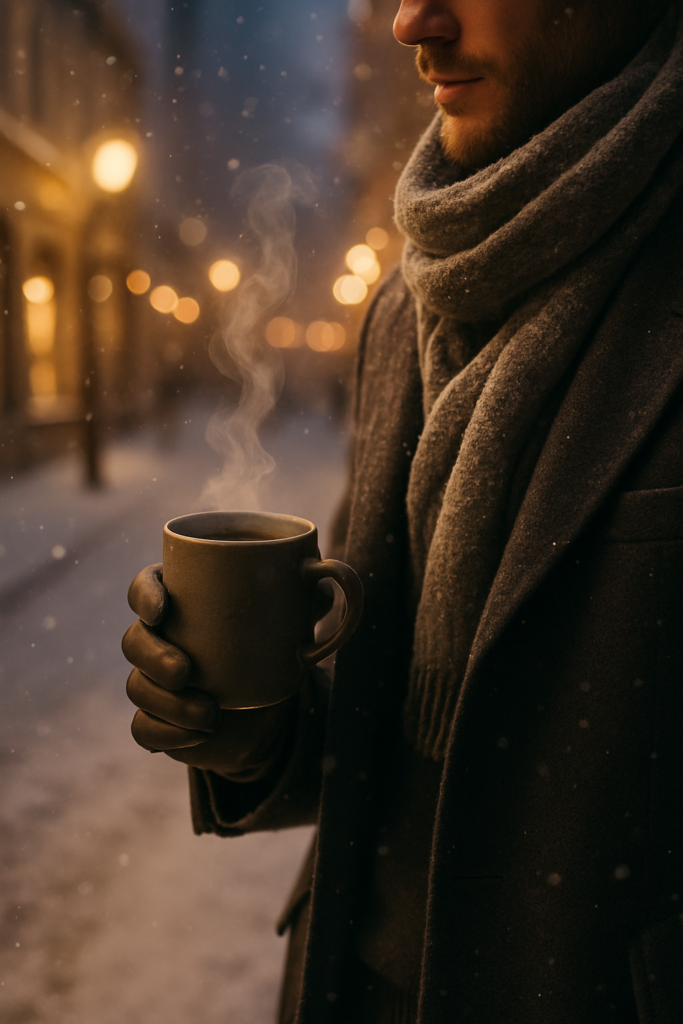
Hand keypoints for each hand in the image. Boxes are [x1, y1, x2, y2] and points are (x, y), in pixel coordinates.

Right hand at [122, 564, 294, 773]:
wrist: (269, 707)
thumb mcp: (292, 621)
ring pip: (137, 687)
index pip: (144, 588)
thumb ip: (307, 597)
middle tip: (187, 671)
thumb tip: (331, 579)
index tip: (162, 610)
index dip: (144, 595)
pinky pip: (143, 729)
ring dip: (169, 704)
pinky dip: (167, 734)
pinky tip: (197, 734)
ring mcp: (154, 681)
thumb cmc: (273, 645)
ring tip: (209, 714)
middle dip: (154, 656)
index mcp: (181, 602)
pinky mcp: (157, 719)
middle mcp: (160, 638)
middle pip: (134, 640)